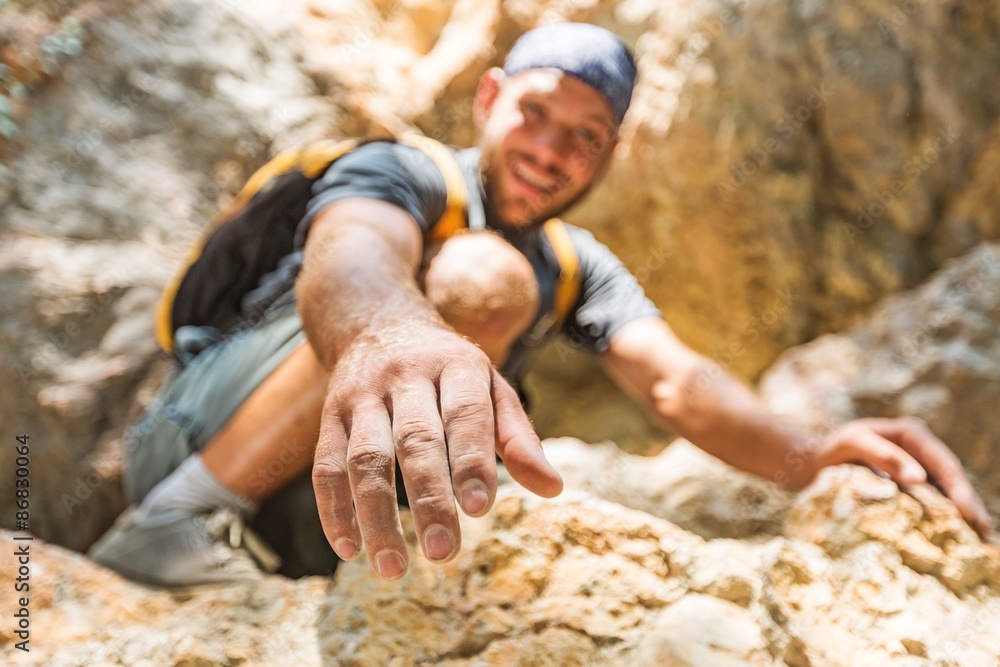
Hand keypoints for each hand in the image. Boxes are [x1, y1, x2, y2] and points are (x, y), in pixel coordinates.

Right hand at [311, 322, 562, 579]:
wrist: (379, 323)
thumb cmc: (450, 370)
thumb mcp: (491, 387)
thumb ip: (518, 437)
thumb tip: (553, 488)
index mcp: (455, 366)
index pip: (464, 414)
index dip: (471, 461)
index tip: (480, 510)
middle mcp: (405, 376)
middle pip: (414, 440)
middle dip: (428, 498)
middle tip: (444, 553)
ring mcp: (362, 395)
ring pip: (365, 458)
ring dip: (376, 516)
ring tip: (393, 568)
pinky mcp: (331, 415)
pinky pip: (326, 464)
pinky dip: (334, 510)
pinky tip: (350, 549)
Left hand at [813, 417, 993, 537]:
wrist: (813, 461)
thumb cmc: (832, 449)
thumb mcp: (854, 444)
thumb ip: (885, 457)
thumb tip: (920, 479)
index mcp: (912, 433)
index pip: (943, 463)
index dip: (960, 489)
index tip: (969, 513)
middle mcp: (920, 448)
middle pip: (952, 477)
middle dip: (969, 504)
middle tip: (985, 533)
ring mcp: (917, 465)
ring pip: (947, 490)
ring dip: (963, 513)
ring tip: (980, 540)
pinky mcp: (910, 483)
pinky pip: (933, 499)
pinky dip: (945, 516)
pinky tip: (957, 536)